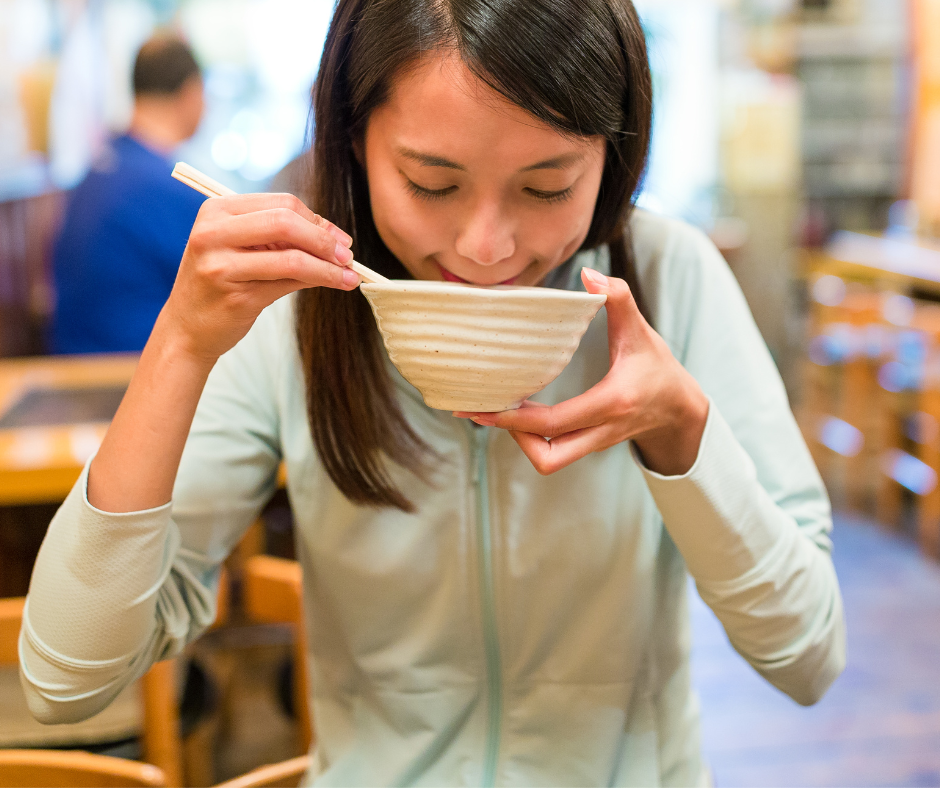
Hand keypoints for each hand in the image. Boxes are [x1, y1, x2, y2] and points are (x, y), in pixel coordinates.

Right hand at [160, 192, 357, 362]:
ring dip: (328, 266)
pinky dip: (318, 281)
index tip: (339, 238)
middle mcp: (213, 233)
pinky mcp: (235, 296)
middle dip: (324, 240)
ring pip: (291, 257)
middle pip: (286, 222)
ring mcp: (221, 265)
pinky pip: (287, 283)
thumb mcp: (241, 249)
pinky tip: (336, 284)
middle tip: (348, 255)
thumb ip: (280, 237)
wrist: (186, 329)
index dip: (317, 219)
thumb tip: (335, 237)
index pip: (281, 203)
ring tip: (351, 274)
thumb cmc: (220, 284)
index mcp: (217, 210)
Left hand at [454, 268, 708, 475]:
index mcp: (611, 403)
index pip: (554, 422)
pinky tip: (514, 412)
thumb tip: (589, 275)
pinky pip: (552, 452)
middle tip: (484, 411)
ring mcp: (594, 444)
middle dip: (511, 437)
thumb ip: (619, 299)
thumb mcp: (642, 331)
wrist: (681, 411)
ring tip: (497, 409)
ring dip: (519, 439)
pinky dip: (530, 437)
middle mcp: (601, 431)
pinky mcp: (588, 446)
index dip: (515, 418)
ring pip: (548, 461)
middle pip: (547, 458)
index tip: (486, 406)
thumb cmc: (658, 369)